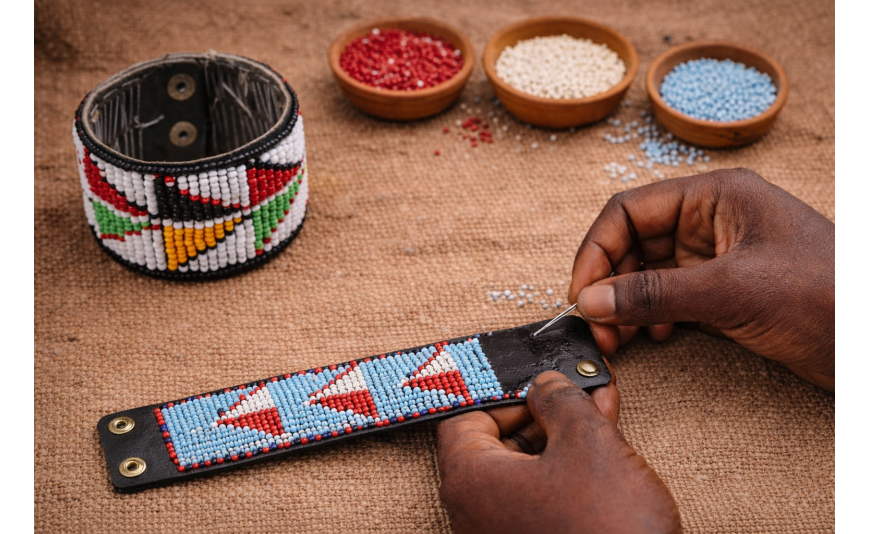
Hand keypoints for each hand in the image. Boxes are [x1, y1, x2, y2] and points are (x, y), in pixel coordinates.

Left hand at [437, 370, 680, 533]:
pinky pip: (540, 498)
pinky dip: (567, 471)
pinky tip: (604, 450)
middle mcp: (475, 511)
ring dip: (563, 436)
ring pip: (526, 469)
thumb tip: (546, 384)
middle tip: (577, 389)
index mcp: (470, 479)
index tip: (536, 381)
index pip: (464, 417)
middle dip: (543, 411)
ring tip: (602, 409)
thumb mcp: (587, 441)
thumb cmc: (604, 529)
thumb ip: (560, 399)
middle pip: (498, 442)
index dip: (502, 392)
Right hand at [569, 168, 834, 390]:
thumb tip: (590, 301)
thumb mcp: (731, 291)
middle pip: (634, 242)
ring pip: (649, 273)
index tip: (581, 294)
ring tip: (619, 337)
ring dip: (626, 303)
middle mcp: (712, 221)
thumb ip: (654, 293)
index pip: (630, 211)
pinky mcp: (727, 293)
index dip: (597, 250)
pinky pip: (671, 297)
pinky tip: (655, 336)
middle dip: (609, 282)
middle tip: (597, 325)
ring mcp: (719, 258)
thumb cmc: (826, 298)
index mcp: (715, 197)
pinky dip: (653, 316)